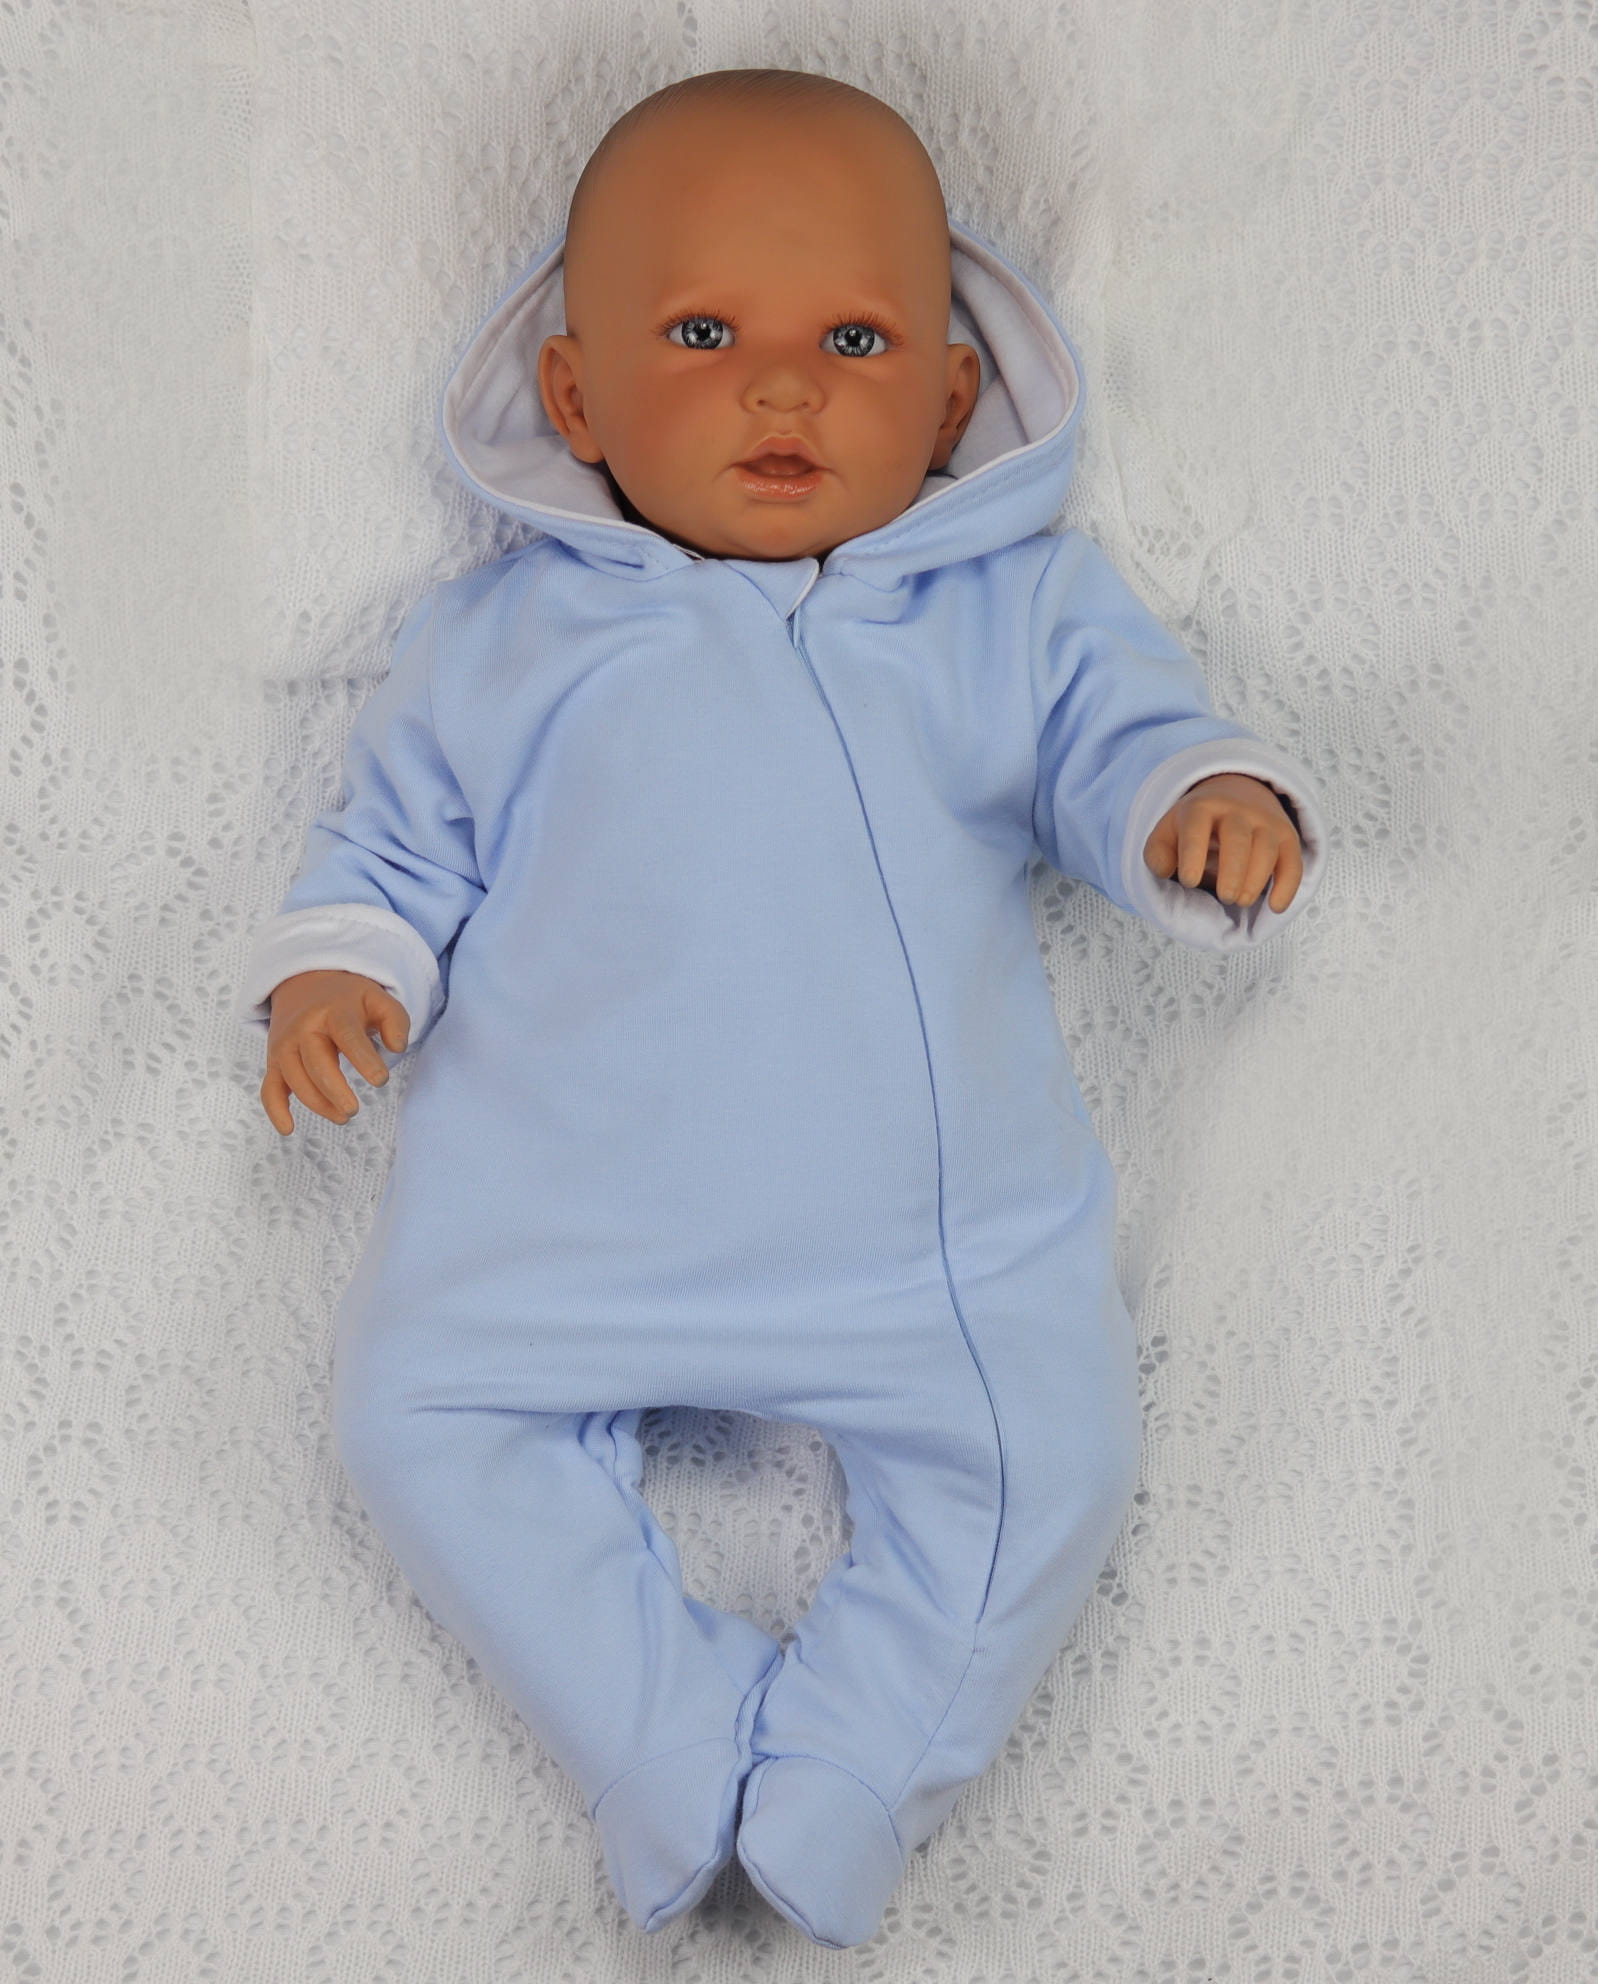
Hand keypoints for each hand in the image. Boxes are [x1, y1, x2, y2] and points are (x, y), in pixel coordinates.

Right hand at [260, 969, 409, 1134]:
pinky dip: (275, 1110)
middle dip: (334, 1090)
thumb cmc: (349, 1000)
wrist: (306, 984)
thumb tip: (398, 1048)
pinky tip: (288, 1129)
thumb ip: (395, 1020)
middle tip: (354, 1109)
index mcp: (334, 1011)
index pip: (347, 1036)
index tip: (381, 1080)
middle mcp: (305, 1028)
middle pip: (315, 1062)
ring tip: (343, 1116)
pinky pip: (269, 1088)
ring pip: (295, 1079)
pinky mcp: (275, 1062)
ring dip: (317, 1103)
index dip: (364, 1060)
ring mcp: (285, 1046)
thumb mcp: (377, 998)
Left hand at [1143, 773, 1302, 911]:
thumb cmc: (1195, 826)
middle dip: (1232, 871)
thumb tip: (1165, 870)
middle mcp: (1237, 810)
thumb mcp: (1168, 832)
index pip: (1196, 827)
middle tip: (1225, 897)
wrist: (1236, 795)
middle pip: (1238, 838)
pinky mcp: (1286, 837)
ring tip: (1240, 901)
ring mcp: (1265, 822)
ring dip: (1256, 879)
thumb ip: (1157, 853)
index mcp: (1201, 808)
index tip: (1189, 882)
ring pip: (1267, 849)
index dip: (1193, 855)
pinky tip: (1275, 907)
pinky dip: (1287, 886)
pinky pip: (1293, 861)